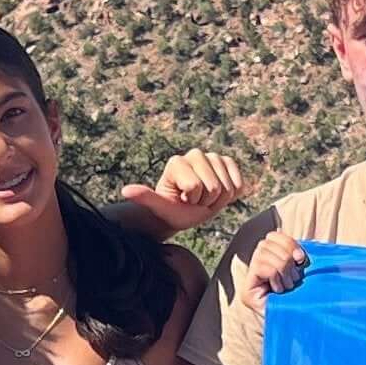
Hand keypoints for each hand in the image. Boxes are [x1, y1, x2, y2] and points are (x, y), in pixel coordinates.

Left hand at [121, 148, 249, 234]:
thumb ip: (145, 197)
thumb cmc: (171, 210)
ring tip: (205, 198)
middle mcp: (195, 154)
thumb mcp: (159, 207)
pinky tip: (219, 194)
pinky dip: (232, 196)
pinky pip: (239, 185)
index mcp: (177, 162)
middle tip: (195, 201)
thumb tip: (125, 190)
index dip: (192, 200)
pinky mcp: (228, 162)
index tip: (183, 200)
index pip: (195, 187)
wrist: (186, 211)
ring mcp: (213, 157)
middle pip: (214, 187)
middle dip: (206, 201)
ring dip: (219, 200)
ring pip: (228, 187)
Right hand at [242, 231, 313, 297]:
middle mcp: (255, 265)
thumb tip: (293, 240)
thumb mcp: (301, 269)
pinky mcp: (246, 291)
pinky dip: (276, 277)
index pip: (273, 235)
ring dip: (282, 270)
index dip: (288, 242)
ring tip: (287, 286)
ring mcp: (249, 279)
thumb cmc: (300, 296)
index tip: (301, 259)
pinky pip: (264, 268)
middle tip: (293, 278)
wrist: (295, 322)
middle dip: (286, 259)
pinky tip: (278, 290)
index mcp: (269, 257)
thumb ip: (296, 255)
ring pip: (265, 254)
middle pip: (267, 242)